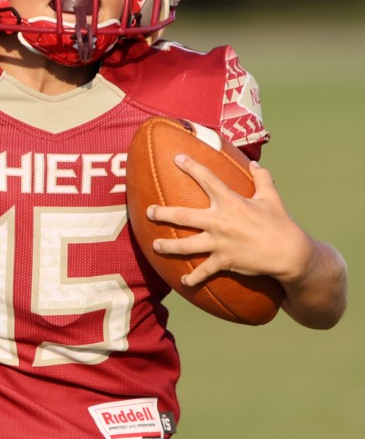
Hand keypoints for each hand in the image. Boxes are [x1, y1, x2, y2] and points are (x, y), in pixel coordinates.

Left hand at [147, 154, 346, 327]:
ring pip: (186, 245)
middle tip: (149, 211)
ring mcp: (220, 243)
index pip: (207, 179)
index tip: (177, 158)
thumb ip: (262, 178)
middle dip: (163, 213)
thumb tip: (254, 163)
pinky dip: (193, 278)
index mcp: (231, 202)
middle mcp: (220, 221)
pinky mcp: (224, 261)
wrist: (289, 253)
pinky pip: (204, 271)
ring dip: (168, 246)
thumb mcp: (271, 197)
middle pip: (184, 215)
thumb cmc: (280, 222)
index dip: (191, 166)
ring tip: (155, 246)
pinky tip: (183, 281)